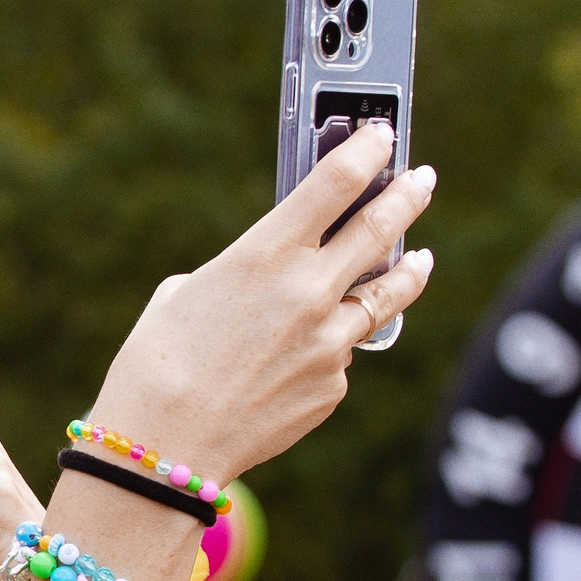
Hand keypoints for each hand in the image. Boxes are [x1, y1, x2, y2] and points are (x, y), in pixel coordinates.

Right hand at [89, 121, 434, 480]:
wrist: (164, 446)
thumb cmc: (158, 361)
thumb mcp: (187, 292)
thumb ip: (245, 273)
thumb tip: (279, 278)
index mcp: (267, 252)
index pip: (337, 181)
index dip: (366, 149)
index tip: (382, 134)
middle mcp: (310, 291)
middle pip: (380, 228)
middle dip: (406, 197)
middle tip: (422, 179)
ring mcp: (330, 342)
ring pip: (388, 295)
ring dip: (409, 269)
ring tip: (421, 257)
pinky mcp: (333, 385)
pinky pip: (341, 354)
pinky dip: (330, 346)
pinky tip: (302, 356)